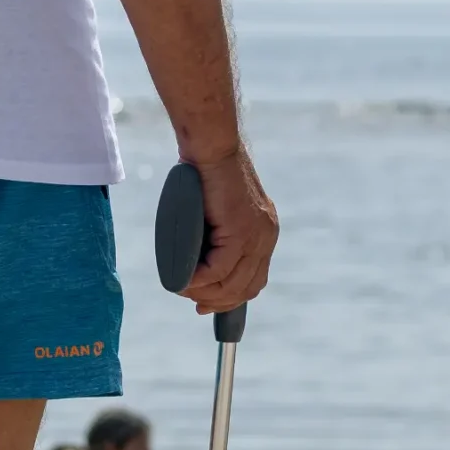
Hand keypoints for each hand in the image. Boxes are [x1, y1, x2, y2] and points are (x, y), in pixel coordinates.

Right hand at [184, 147, 277, 314]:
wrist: (212, 148)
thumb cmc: (206, 172)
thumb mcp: (217, 209)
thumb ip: (215, 232)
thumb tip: (198, 254)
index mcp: (264, 232)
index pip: (254, 278)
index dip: (230, 296)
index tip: (206, 302)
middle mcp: (266, 236)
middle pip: (247, 287)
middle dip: (218, 301)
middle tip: (193, 301)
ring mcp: (256, 236)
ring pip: (232, 283)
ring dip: (205, 292)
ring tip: (183, 288)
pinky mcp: (240, 232)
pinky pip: (219, 270)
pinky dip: (199, 279)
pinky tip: (185, 279)